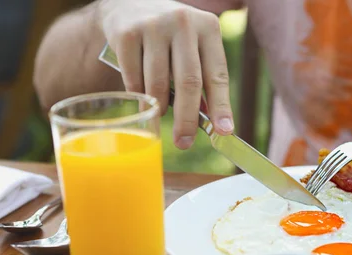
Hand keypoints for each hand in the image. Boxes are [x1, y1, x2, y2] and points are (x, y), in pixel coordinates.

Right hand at [98, 0, 233, 148]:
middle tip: (184, 143)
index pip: (217, 75)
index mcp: (208, 28)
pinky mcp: (127, 34)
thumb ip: (202, 80)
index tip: (224, 131)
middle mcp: (183, 23)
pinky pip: (134, 80)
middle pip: (189, 82)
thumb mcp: (193, 48)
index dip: (222, 106)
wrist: (130, 5)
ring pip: (158, 84)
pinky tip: (141, 98)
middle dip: (187, 119)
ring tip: (160, 117)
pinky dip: (139, 96)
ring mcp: (154, 26)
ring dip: (159, 109)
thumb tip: (214, 124)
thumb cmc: (171, 37)